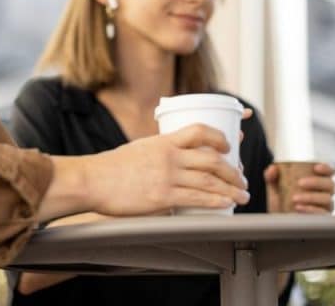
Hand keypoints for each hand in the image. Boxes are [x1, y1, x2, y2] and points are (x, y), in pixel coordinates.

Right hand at [84, 123, 249, 215]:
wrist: (92, 181)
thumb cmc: (111, 168)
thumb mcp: (139, 150)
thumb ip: (159, 153)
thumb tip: (173, 160)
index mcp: (163, 141)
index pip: (199, 131)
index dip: (219, 137)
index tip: (229, 146)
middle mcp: (169, 156)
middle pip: (212, 158)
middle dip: (233, 170)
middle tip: (242, 178)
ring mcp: (167, 176)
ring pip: (209, 180)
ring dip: (231, 188)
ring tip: (242, 195)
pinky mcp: (162, 197)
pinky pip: (197, 198)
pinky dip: (216, 200)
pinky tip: (226, 203)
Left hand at [264, 162, 334, 213]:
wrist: (279, 222)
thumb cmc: (281, 202)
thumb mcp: (274, 188)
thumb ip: (271, 176)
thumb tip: (272, 168)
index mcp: (318, 179)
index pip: (331, 170)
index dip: (328, 167)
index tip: (316, 167)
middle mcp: (325, 192)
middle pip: (330, 184)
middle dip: (316, 182)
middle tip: (300, 183)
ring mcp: (326, 206)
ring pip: (327, 199)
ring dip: (311, 197)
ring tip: (295, 198)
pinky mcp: (323, 219)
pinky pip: (323, 214)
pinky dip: (310, 210)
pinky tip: (298, 208)